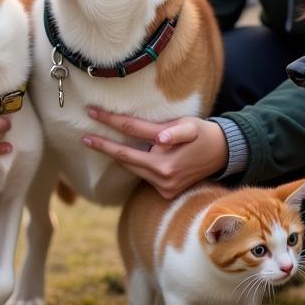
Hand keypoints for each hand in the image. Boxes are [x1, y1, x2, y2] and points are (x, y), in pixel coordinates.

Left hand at [82, 106, 226, 198]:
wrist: (221, 154)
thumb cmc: (202, 133)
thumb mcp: (191, 126)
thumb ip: (177, 131)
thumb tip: (161, 139)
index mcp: (167, 156)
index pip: (131, 132)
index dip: (110, 121)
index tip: (91, 112)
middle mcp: (163, 175)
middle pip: (125, 157)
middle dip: (103, 146)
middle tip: (84, 137)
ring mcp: (164, 186)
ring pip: (132, 168)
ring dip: (116, 156)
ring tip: (97, 142)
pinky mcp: (165, 192)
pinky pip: (143, 175)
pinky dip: (134, 165)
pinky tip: (126, 156)